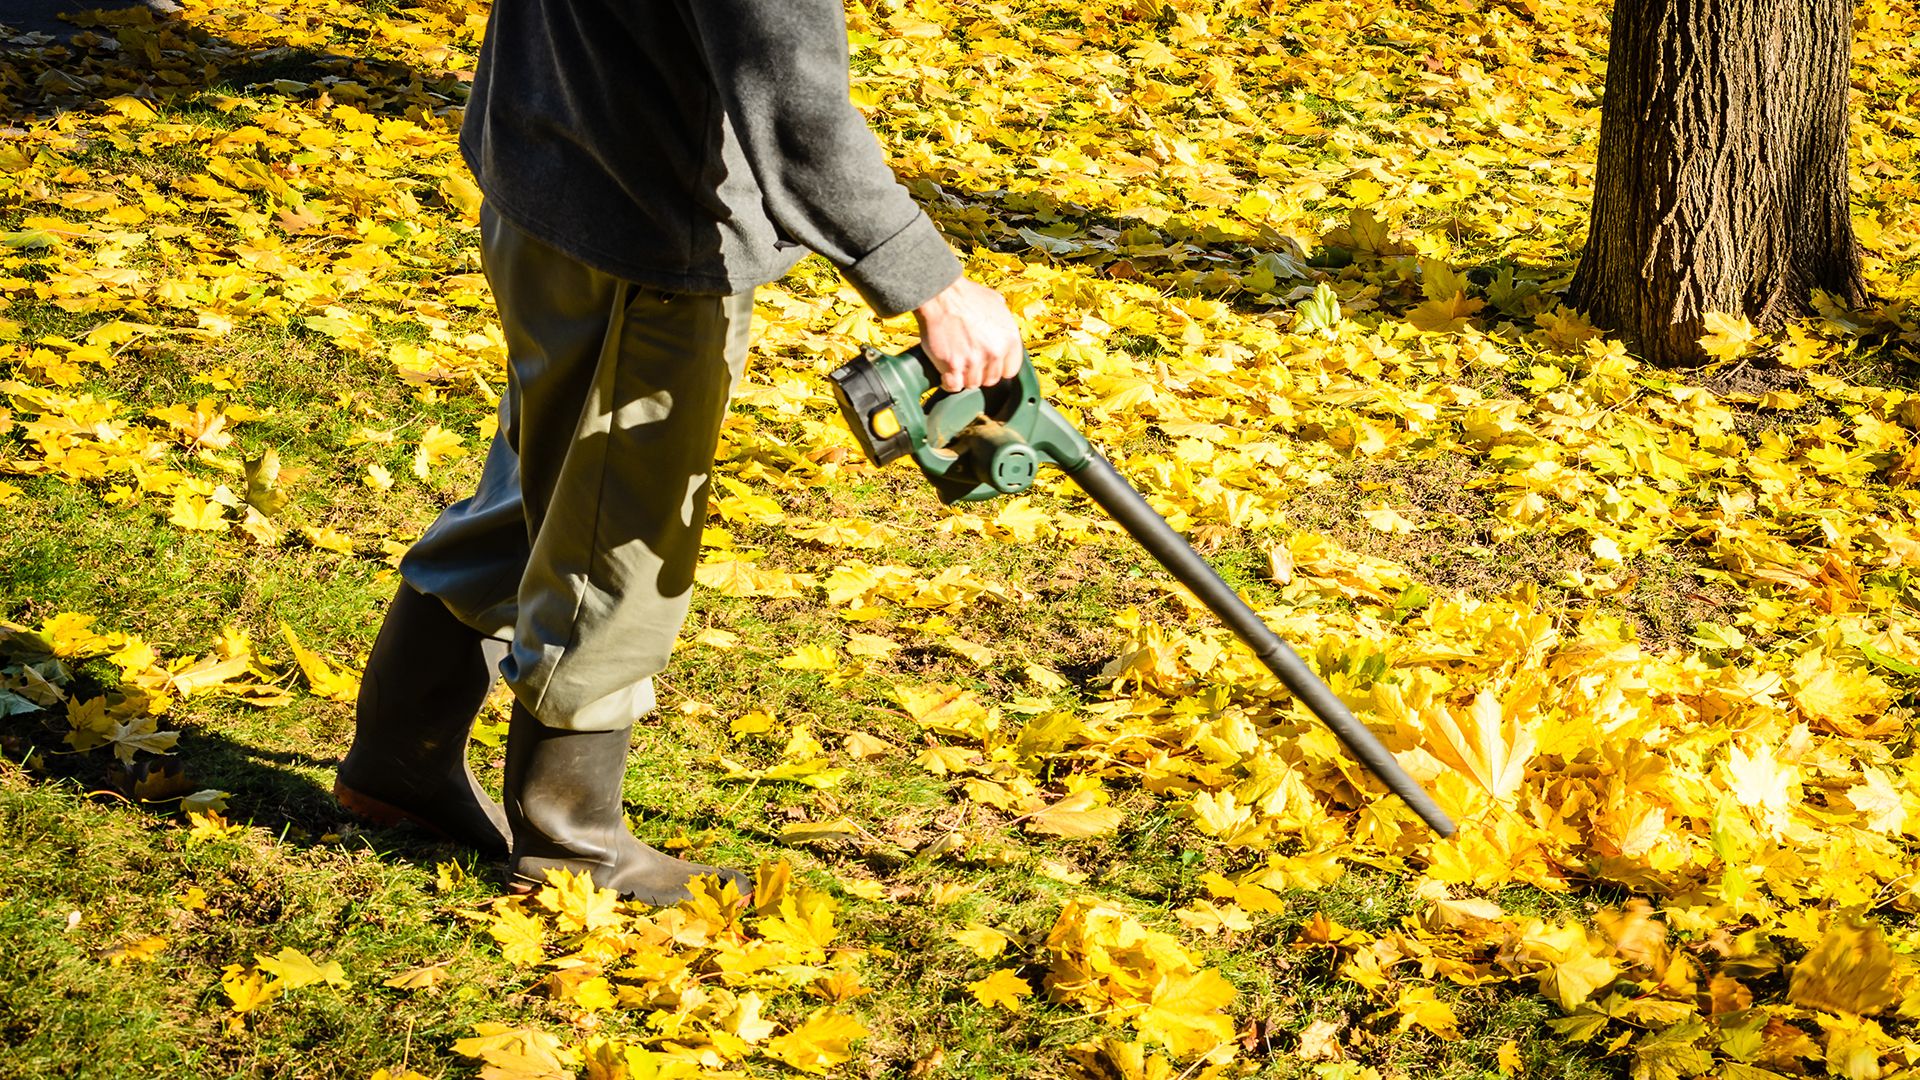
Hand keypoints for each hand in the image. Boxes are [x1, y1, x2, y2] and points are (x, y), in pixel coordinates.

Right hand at [914, 277, 1023, 391]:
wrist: (941, 294)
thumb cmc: (966, 296)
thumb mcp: (996, 303)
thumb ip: (1005, 323)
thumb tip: (1004, 331)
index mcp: (1010, 339)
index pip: (1010, 370)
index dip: (997, 368)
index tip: (987, 364)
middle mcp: (995, 352)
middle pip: (991, 379)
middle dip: (980, 372)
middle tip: (967, 360)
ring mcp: (974, 360)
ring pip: (972, 384)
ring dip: (963, 377)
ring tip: (956, 362)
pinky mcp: (953, 365)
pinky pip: (954, 386)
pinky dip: (948, 382)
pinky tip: (946, 373)